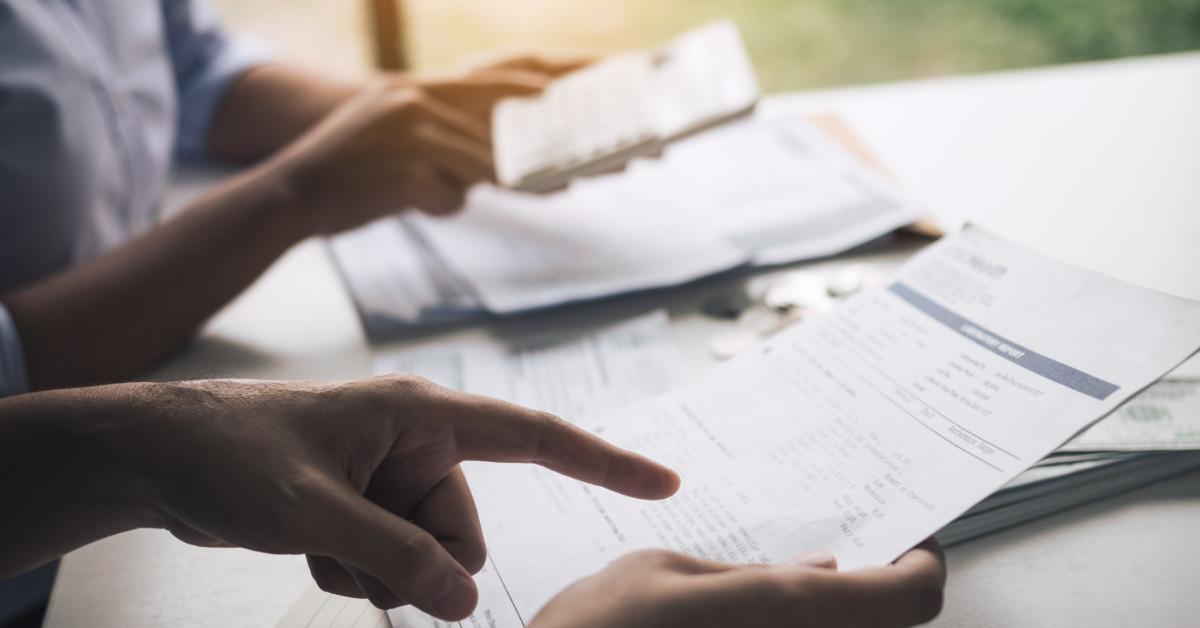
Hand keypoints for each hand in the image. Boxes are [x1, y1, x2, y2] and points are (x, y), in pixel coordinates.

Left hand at [109, 376, 678, 620]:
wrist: (160, 456)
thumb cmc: (231, 452)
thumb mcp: (316, 510)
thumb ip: (397, 556)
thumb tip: (465, 600)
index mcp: (422, 415)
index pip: (533, 437)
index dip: (603, 462)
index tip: (662, 482)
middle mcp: (416, 444)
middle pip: (465, 531)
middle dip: (418, 559)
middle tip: (352, 548)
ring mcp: (389, 478)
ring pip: (427, 555)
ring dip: (376, 567)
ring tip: (315, 538)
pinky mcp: (364, 505)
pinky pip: (390, 561)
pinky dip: (351, 567)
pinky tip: (304, 542)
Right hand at [263, 54, 587, 233]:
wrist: (293, 194)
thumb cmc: (351, 171)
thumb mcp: (395, 135)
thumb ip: (443, 138)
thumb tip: (495, 161)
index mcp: (413, 90)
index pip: (486, 84)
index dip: (527, 92)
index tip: (564, 99)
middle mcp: (414, 105)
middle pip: (491, 131)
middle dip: (527, 156)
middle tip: (569, 175)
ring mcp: (408, 138)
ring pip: (476, 167)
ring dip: (472, 187)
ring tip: (461, 193)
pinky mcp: (403, 174)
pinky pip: (446, 197)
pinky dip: (437, 206)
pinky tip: (412, 204)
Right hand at [530, 539, 945, 627]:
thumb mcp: (664, 571)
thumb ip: (748, 572)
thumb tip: (819, 569)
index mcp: (785, 612)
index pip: (908, 597)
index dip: (922, 565)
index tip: (908, 542)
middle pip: (886, 627)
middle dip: (876, 588)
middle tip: (848, 555)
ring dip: (837, 613)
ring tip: (788, 586)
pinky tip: (755, 618)